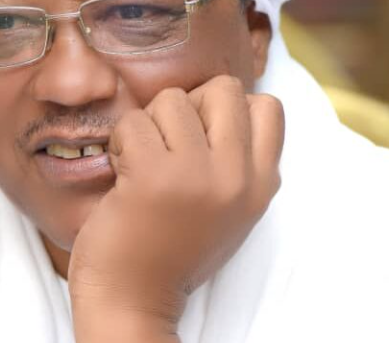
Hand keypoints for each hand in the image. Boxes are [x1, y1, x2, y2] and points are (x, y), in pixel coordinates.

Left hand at [68, 75, 284, 341]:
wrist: (134, 300)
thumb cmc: (170, 250)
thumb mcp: (227, 210)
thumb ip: (236, 161)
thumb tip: (218, 98)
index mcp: (261, 185)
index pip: (267, 106)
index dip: (226, 110)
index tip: (199, 138)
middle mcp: (237, 177)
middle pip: (222, 88)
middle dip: (188, 106)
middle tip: (168, 145)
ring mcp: (196, 175)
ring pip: (172, 98)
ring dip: (147, 124)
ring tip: (141, 163)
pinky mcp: (153, 175)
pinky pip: (134, 121)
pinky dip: (120, 140)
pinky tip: (121, 172)